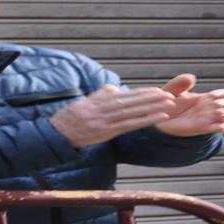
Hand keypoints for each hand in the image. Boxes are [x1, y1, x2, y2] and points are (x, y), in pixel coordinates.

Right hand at [48, 83, 178, 146]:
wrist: (54, 134)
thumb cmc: (69, 120)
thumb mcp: (84, 104)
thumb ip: (101, 96)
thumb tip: (115, 89)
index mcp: (98, 101)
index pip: (125, 96)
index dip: (142, 93)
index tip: (157, 90)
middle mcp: (103, 108)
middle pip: (132, 101)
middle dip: (151, 97)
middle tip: (169, 94)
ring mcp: (105, 120)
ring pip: (133, 111)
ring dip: (153, 107)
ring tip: (169, 103)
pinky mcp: (106, 131)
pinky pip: (130, 125)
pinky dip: (146, 120)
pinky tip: (160, 117)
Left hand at [154, 74, 223, 136]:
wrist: (158, 119)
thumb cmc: (164, 103)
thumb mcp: (172, 90)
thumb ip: (180, 83)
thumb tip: (192, 78)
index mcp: (205, 98)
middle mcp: (209, 108)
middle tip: (220, 102)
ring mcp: (207, 118)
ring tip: (219, 111)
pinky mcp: (202, 128)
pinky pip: (217, 128)